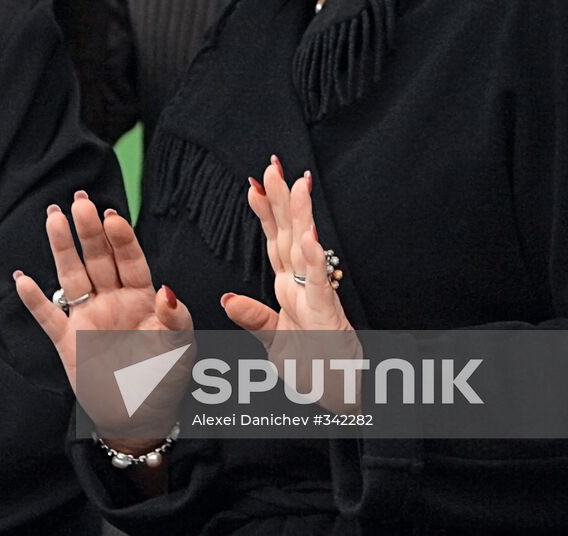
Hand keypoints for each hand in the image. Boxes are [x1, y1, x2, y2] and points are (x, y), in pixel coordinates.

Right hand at [14, 191, 193, 446]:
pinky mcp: (68, 341)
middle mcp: (112, 301)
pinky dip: (34, 300)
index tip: (112, 217)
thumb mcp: (180, 350)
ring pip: (72, 276)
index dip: (121, 238)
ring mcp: (88, 318)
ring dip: (62, 249)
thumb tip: (167, 292)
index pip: (129, 260)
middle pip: (97, 259)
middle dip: (88, 231)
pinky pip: (48, 316)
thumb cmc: (164, 380)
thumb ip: (175, 319)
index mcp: (141, 298)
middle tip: (80, 202)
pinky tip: (22, 279)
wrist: (139, 418)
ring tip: (54, 218)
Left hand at [223, 159, 362, 411]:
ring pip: (306, 251)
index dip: (265, 213)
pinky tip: (309, 238)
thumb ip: (254, 318)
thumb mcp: (274, 345)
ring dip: (301, 217)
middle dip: (283, 199)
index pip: (274, 243)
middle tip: (273, 164)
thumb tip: (225, 296)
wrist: (342, 402)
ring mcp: (318, 301)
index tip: (254, 182)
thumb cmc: (314, 371)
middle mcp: (304, 289)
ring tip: (297, 184)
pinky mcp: (329, 319)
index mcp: (290, 291)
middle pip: (289, 235)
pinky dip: (314, 262)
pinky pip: (320, 286)